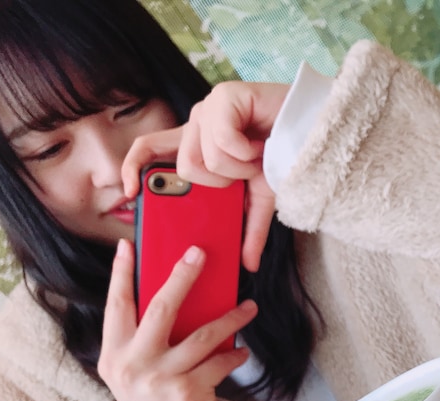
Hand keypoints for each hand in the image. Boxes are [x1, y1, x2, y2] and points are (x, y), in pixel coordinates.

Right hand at [98, 239, 256, 400]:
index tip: (127, 245)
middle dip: (181, 277)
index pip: (116, 306)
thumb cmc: (151, 393)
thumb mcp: (134, 365)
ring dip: (231, 317)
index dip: (120, 274)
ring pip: (203, 336)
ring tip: (249, 308)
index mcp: (115, 353)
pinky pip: (219, 363)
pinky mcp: (189, 395)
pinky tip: (240, 351)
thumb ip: (142, 336)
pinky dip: (234, 355)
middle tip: (199, 254)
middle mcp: (134, 366)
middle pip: (160, 310)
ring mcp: (162, 381)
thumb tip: (171, 288)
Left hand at [122, 81, 289, 271]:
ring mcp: (209, 109)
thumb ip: (249, 231)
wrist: (312, 132)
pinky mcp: (224, 97)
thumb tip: (249, 265)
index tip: (128, 193)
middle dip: (218, 183)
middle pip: (182, 167)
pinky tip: (260, 145)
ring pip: (203, 158)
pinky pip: (222, 140)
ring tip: (256, 158)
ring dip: (238, 168)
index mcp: (197, 147)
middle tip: (241, 178)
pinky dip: (246, 152)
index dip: (132, 169)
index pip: (148, 150)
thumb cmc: (282, 159)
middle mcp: (196, 126)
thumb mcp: (260, 201)